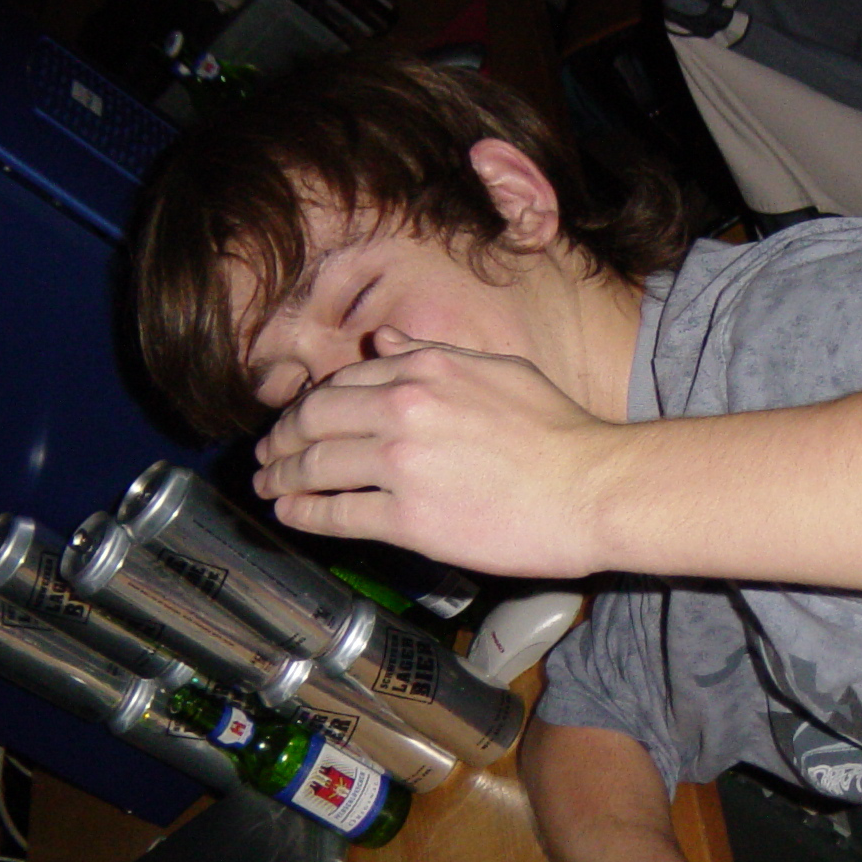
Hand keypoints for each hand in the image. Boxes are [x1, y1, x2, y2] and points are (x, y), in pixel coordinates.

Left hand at [251, 327, 613, 575]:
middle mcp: (403, 409)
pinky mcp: (408, 518)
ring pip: (317, 464)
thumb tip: (380, 342)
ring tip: (270, 484)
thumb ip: (433, 356)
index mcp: (426, 369)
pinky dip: (304, 512)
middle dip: (283, 437)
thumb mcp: (501, 370)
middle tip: (269, 452)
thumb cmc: (561, 432)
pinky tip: (290, 513)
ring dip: (283, 475)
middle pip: (316, 418)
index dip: (313, 403)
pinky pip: (337, 511)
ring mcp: (401, 464)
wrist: (593, 488)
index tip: (302, 419)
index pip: (345, 381)